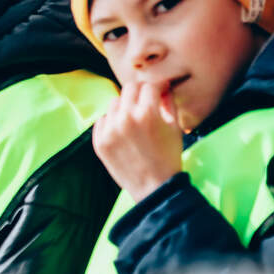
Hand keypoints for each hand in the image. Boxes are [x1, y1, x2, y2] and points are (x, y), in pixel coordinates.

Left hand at [92, 80, 182, 201]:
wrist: (154, 186)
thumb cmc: (169, 156)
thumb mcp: (175, 127)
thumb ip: (168, 103)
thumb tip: (163, 88)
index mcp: (147, 114)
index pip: (149, 86)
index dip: (158, 86)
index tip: (161, 90)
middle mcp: (125, 119)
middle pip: (129, 89)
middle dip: (141, 91)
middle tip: (148, 99)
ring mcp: (109, 131)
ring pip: (114, 103)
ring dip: (126, 105)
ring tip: (136, 118)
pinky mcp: (99, 142)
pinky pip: (102, 120)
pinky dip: (112, 121)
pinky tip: (123, 130)